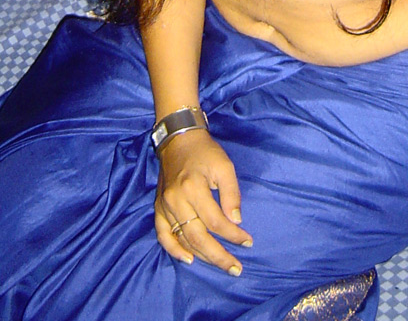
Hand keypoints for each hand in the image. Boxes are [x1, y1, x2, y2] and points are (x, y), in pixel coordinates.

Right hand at [155, 128, 251, 274]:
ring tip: (221, 264)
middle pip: (198, 237)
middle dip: (219, 256)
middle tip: (236, 268)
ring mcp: (165, 206)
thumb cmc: (205, 152)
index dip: (233, 235)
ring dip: (202, 256)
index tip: (248, 241)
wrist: (178, 139)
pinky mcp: (159, 208)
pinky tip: (188, 259)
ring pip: (183, 240)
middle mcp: (176, 200)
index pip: (216, 221)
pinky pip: (163, 234)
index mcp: (193, 188)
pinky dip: (173, 250)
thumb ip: (231, 194)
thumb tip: (236, 221)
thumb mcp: (224, 166)